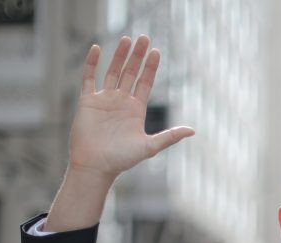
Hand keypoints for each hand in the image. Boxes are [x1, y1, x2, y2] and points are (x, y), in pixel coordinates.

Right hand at [69, 36, 193, 182]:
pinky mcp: (87, 101)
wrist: (96, 166)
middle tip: (144, 38)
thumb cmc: (122, 160)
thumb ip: (170, 136)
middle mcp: (120, 102)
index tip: (156, 51)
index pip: (145, 83)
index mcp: (135, 110)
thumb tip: (193, 130)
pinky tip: (97, 48)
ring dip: (119, 56)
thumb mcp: (150, 147)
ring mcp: (104, 100)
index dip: (151, 67)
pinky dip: (91, 63)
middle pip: (130, 73)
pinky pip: (88, 78)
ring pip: (112, 72)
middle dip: (137, 56)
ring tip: (127, 39)